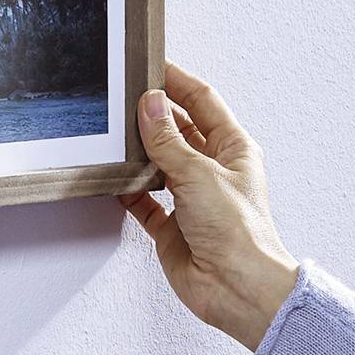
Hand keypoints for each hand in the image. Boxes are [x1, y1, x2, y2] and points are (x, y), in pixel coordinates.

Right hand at [119, 64, 299, 350]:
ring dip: (140, 152)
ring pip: (160, 164)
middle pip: (179, 131)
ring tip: (116, 135)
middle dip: (153, 115)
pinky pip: (145, 201)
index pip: (203, 102)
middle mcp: (214, 172)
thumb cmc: (238, 234)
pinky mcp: (173, 227)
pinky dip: (130, 191)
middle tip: (125, 99)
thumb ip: (168, 141)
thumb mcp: (199, 174)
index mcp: (233, 150)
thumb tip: (150, 105)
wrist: (236, 288)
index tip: (153, 65)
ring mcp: (193, 200)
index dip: (178, 81)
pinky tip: (116, 180)